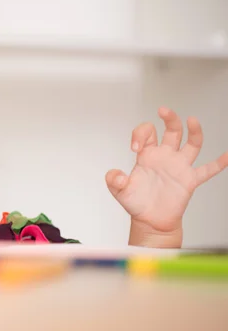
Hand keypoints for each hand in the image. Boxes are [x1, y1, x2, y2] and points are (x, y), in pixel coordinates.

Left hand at [106, 107, 227, 237]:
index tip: (134, 147)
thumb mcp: (119, 190)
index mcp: (147, 155)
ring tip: (192, 119)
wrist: (150, 220)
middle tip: (163, 109)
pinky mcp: (190, 180)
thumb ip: (114, 180)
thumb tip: (115, 175)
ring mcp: (179, 167)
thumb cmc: (136, 203)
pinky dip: (219, 163)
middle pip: (172, 131)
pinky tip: (227, 155)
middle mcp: (165, 157)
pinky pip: (208, 170)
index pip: (147, 133)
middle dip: (169, 119)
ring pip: (191, 144)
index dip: (140, 135)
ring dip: (194, 131)